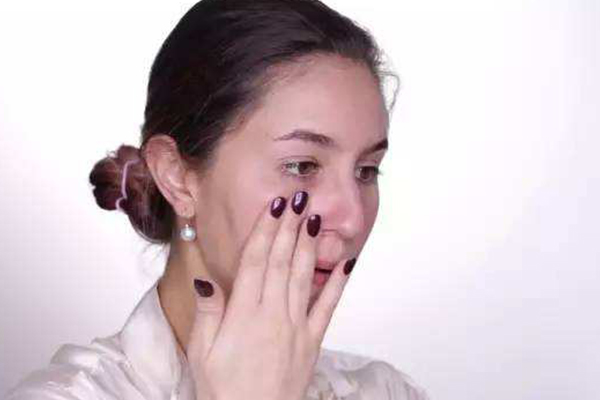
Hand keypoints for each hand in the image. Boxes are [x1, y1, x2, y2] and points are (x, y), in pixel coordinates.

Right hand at [186, 191, 353, 399]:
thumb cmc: (224, 391)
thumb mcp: (202, 353)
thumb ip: (209, 314)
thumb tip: (208, 279)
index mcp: (244, 314)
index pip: (256, 261)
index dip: (266, 230)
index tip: (274, 206)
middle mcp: (273, 314)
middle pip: (282, 261)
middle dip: (290, 227)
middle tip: (299, 198)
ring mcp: (296, 327)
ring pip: (304, 276)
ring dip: (310, 245)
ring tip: (315, 218)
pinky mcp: (312, 341)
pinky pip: (328, 307)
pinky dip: (338, 284)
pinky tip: (347, 264)